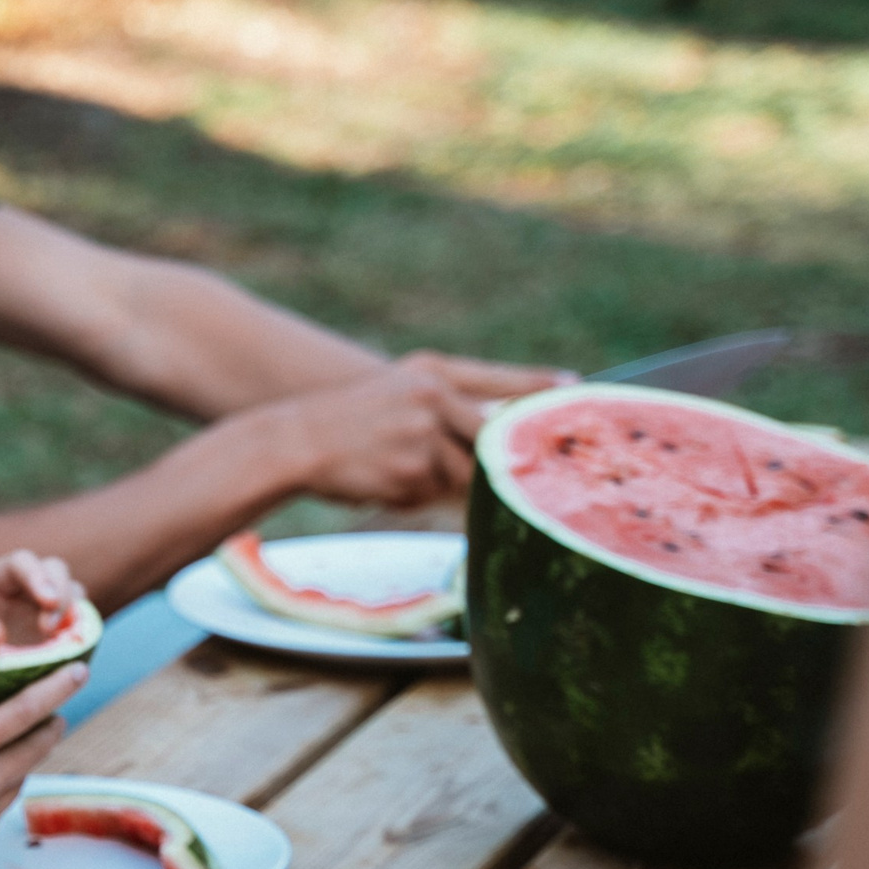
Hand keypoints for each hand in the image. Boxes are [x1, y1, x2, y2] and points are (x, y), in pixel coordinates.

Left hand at [0, 550, 82, 722]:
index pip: (20, 563)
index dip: (38, 576)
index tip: (49, 601)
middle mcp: (15, 589)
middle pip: (53, 570)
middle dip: (61, 593)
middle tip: (52, 626)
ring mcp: (36, 608)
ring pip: (70, 592)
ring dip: (75, 612)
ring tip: (64, 640)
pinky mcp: (51, 630)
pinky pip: (75, 622)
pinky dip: (80, 632)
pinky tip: (74, 649)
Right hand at [0, 658, 82, 868]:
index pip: (23, 711)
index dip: (56, 688)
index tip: (79, 671)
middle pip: (35, 746)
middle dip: (51, 723)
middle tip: (56, 710)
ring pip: (20, 777)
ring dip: (24, 757)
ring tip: (17, 742)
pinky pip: (1, 807)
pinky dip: (1, 787)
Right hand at [270, 352, 555, 506]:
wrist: (293, 441)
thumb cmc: (346, 422)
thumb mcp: (396, 390)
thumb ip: (447, 404)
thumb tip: (499, 434)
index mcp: (432, 373)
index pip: (502, 381)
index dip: (540, 387)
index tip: (575, 389)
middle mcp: (434, 397)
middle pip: (492, 438)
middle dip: (496, 461)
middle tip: (514, 474)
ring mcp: (424, 433)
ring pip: (464, 474)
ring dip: (440, 482)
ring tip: (394, 468)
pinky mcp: (412, 469)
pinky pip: (432, 494)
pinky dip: (413, 495)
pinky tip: (381, 480)